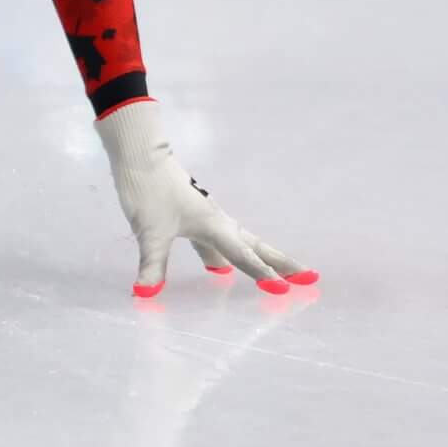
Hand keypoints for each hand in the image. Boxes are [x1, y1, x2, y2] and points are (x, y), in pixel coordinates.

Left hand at [96, 101, 317, 297]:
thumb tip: (145, 294)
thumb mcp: (149, 230)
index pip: (243, 256)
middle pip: (255, 246)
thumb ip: (152, 264)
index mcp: (213, 225)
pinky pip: (216, 241)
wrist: (138, 153)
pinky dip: (224, 256)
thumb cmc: (148, 188)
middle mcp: (216, 221)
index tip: (285, 291)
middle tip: (309, 278)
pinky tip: (215, 267)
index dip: (263, 275)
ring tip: (273, 276)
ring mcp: (205, 216)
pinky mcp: (191, 213)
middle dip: (281, 263)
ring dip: (257, 259)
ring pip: (238, 243)